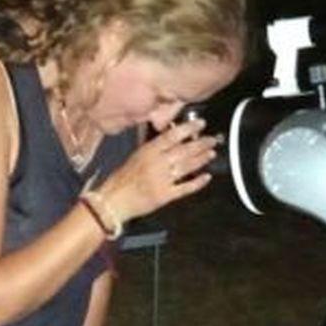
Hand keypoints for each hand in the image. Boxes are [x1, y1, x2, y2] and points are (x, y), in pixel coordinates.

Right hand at [93, 118, 221, 224]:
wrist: (113, 201)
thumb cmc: (122, 179)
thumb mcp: (136, 156)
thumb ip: (154, 148)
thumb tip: (174, 138)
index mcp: (148, 152)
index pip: (171, 136)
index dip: (188, 129)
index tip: (200, 124)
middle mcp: (156, 164)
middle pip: (183, 150)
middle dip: (201, 144)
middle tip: (212, 139)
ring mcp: (162, 180)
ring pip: (187, 167)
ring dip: (201, 159)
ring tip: (211, 154)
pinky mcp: (165, 196)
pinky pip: (185, 188)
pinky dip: (198, 182)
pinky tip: (206, 177)